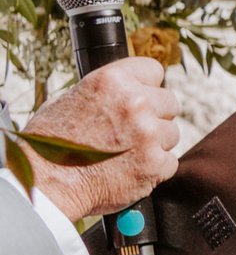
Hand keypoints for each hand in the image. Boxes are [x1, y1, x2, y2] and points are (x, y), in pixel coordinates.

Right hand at [22, 59, 181, 223]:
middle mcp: (135, 102)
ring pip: (172, 133)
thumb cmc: (50, 145)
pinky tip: (129, 171)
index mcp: (113, 80)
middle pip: (169, 102)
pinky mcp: (155, 163)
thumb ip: (105, 93)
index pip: (154, 70)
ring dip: (155, 143)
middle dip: (155, 116)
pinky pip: (169, 162)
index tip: (140, 98)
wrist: (45, 184)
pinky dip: (154, 169)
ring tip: (125, 153)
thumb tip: (126, 90)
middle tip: (131, 131)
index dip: (147, 86)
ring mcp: (148, 133)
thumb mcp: (69, 101)